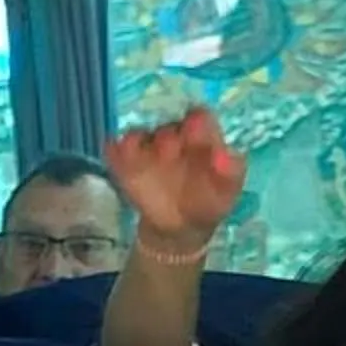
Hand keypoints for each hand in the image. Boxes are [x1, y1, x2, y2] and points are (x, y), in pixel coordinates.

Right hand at [108, 107, 245, 254]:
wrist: (181, 227)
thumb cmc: (208, 200)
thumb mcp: (227, 189)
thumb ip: (230, 171)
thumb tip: (225, 154)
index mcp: (201, 136)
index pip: (199, 118)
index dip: (197, 123)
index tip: (195, 132)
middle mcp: (172, 136)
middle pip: (166, 128)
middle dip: (167, 139)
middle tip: (169, 153)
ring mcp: (146, 149)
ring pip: (137, 136)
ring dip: (139, 145)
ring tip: (143, 163)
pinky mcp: (124, 163)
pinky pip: (115, 150)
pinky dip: (115, 154)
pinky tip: (121, 167)